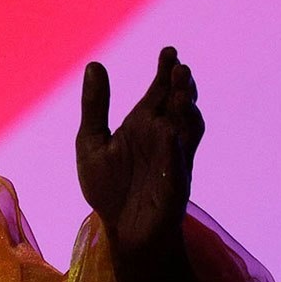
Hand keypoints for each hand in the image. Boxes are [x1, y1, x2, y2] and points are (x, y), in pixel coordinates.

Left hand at [76, 45, 203, 261]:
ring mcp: (172, 156)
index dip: (166, 71)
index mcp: (143, 124)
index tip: (169, 52)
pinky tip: (169, 129)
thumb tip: (95, 64)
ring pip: (188, 126)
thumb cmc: (109, 188)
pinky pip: (178, 159)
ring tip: (181, 90)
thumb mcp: (92, 142)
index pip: (159, 91)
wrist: (123, 229)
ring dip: (187, 108)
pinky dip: (175, 144)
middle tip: (178, 68)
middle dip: (181, 85)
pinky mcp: (174, 180)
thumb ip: (95, 106)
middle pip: (179, 102)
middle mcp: (162, 135)